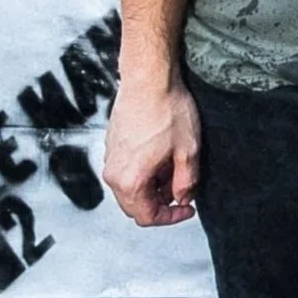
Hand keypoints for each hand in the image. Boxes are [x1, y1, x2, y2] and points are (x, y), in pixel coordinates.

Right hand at [102, 76, 201, 226]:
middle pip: (135, 205)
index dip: (171, 217)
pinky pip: (126, 170)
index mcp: (130, 180)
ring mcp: (110, 157)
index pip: (146, 216)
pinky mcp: (111, 145)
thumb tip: (183, 198)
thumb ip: (186, 182)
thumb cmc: (167, 110)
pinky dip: (143, 172)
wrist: (149, 79)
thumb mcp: (188, 151)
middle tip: (182, 191)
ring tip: (174, 168)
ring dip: (152, 187)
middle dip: (161, 203)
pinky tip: (161, 157)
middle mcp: (114, 172)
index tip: (187, 208)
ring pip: (130, 188)